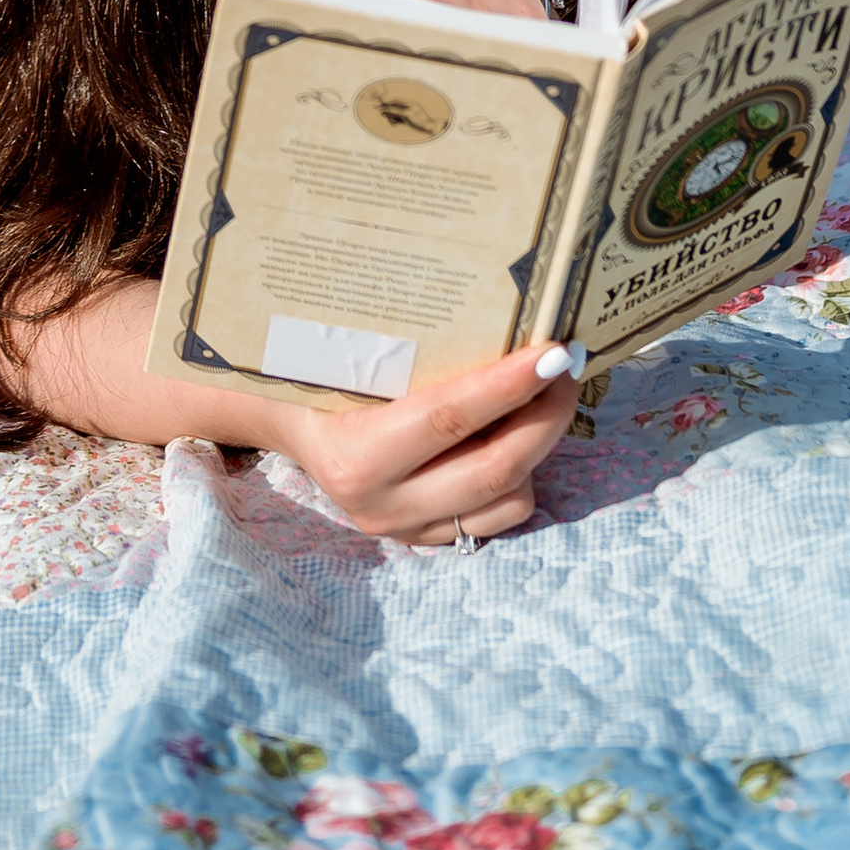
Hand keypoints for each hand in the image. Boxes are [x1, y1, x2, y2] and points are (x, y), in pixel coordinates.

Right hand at [272, 345, 579, 545]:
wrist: (282, 423)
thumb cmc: (314, 370)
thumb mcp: (344, 355)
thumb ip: (407, 346)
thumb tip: (492, 309)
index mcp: (356, 457)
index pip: (450, 419)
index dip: (508, 386)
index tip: (554, 353)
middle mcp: (384, 506)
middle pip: (494, 468)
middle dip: (545, 416)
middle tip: (567, 367)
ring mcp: (408, 530)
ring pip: (508, 500)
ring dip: (537, 447)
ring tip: (539, 396)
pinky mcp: (427, 540)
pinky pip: (497, 515)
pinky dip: (517, 474)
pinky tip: (512, 431)